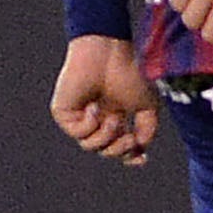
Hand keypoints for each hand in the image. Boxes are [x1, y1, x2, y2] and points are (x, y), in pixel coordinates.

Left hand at [52, 35, 160, 165]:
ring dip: (106, 135)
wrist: (109, 52)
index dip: (130, 155)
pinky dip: (89, 123)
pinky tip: (95, 106)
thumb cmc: (129, 72)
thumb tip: (141, 148)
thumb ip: (148, 129)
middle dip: (119, 149)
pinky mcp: (64, 113)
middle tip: (129, 138)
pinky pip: (77, 132)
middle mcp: (97, 119)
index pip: (120, 145)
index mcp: (116, 116)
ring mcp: (80, 116)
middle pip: (106, 150)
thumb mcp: (147, 105)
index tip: (142, 159)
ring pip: (90, 146)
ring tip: (112, 118)